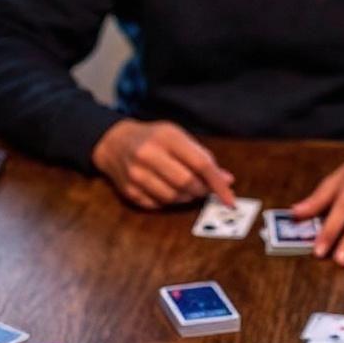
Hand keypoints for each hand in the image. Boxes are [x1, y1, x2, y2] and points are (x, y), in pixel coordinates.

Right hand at [92, 119, 235, 209]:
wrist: (114, 142)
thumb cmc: (153, 139)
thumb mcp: (178, 137)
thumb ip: (202, 157)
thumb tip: (227, 180)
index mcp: (166, 137)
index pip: (200, 164)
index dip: (217, 184)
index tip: (230, 199)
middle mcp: (148, 154)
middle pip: (187, 184)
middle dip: (200, 191)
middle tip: (203, 189)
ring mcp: (136, 174)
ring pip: (173, 198)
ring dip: (186, 198)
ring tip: (185, 188)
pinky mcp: (129, 191)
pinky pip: (158, 205)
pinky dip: (169, 202)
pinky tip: (166, 189)